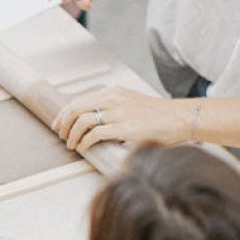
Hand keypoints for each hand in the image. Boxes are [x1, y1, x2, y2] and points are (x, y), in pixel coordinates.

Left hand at [54, 84, 190, 152]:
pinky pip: (96, 134)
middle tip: (60, 135)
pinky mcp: (126, 128)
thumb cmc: (158, 115)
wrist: (181, 118)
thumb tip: (91, 120)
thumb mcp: (130, 103)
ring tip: (72, 144)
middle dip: (64, 123)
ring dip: (73, 135)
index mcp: (113, 92)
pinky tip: (84, 148)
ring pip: (83, 121)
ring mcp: (119, 113)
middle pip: (76, 108)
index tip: (59, 124)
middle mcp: (113, 99)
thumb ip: (112, 107)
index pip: (79, 100)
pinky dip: (85, 142)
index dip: (64, 113)